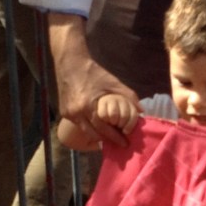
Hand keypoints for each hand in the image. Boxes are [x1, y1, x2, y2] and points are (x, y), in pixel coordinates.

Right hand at [48, 14, 139, 147]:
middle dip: (108, 140)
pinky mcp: (64, 112)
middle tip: (119, 143)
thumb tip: (141, 110)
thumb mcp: (112, 82)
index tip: (125, 143)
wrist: (70, 62)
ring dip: (98, 136)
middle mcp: (76, 113)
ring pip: (86, 132)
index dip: (115, 137)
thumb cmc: (93, 72)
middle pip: (94, 135)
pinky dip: (89, 127)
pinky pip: (79, 125)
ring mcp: (68, 113)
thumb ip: (128, 95)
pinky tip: (98, 127)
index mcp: (88, 106)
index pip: (104, 129)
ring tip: (111, 137)